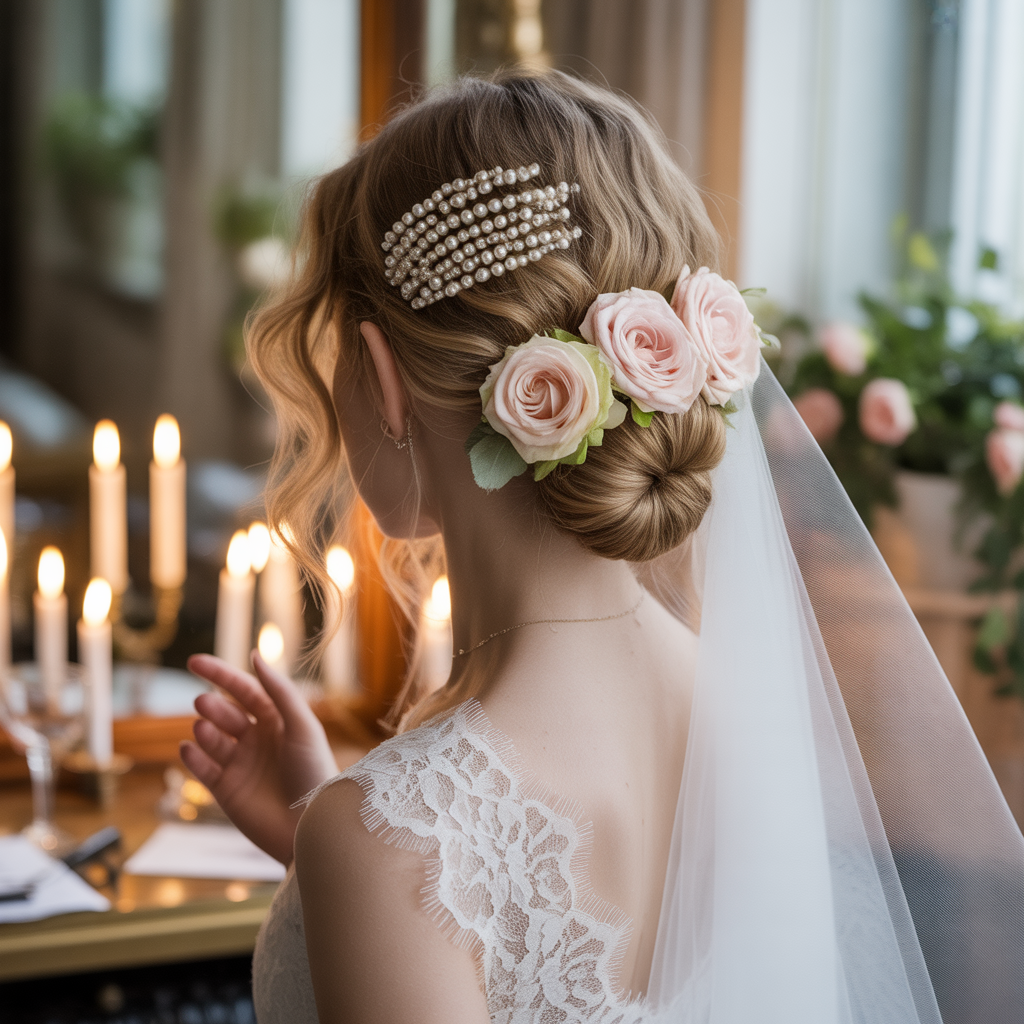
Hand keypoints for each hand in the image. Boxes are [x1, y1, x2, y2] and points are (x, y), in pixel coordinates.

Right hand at [180, 652, 338, 865]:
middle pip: (225, 712)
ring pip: (211, 738)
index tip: (193, 661)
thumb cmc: (314, 772)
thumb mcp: (301, 726)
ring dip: (204, 729)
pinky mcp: (226, 790)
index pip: (244, 690)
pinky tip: (189, 748)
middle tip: (204, 703)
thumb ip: (279, 692)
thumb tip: (254, 656)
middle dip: (213, 705)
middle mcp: (257, 739)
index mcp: (277, 720)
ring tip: (204, 728)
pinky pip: (202, 768)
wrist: (310, 827)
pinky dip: (193, 756)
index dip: (219, 673)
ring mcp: (240, 764)